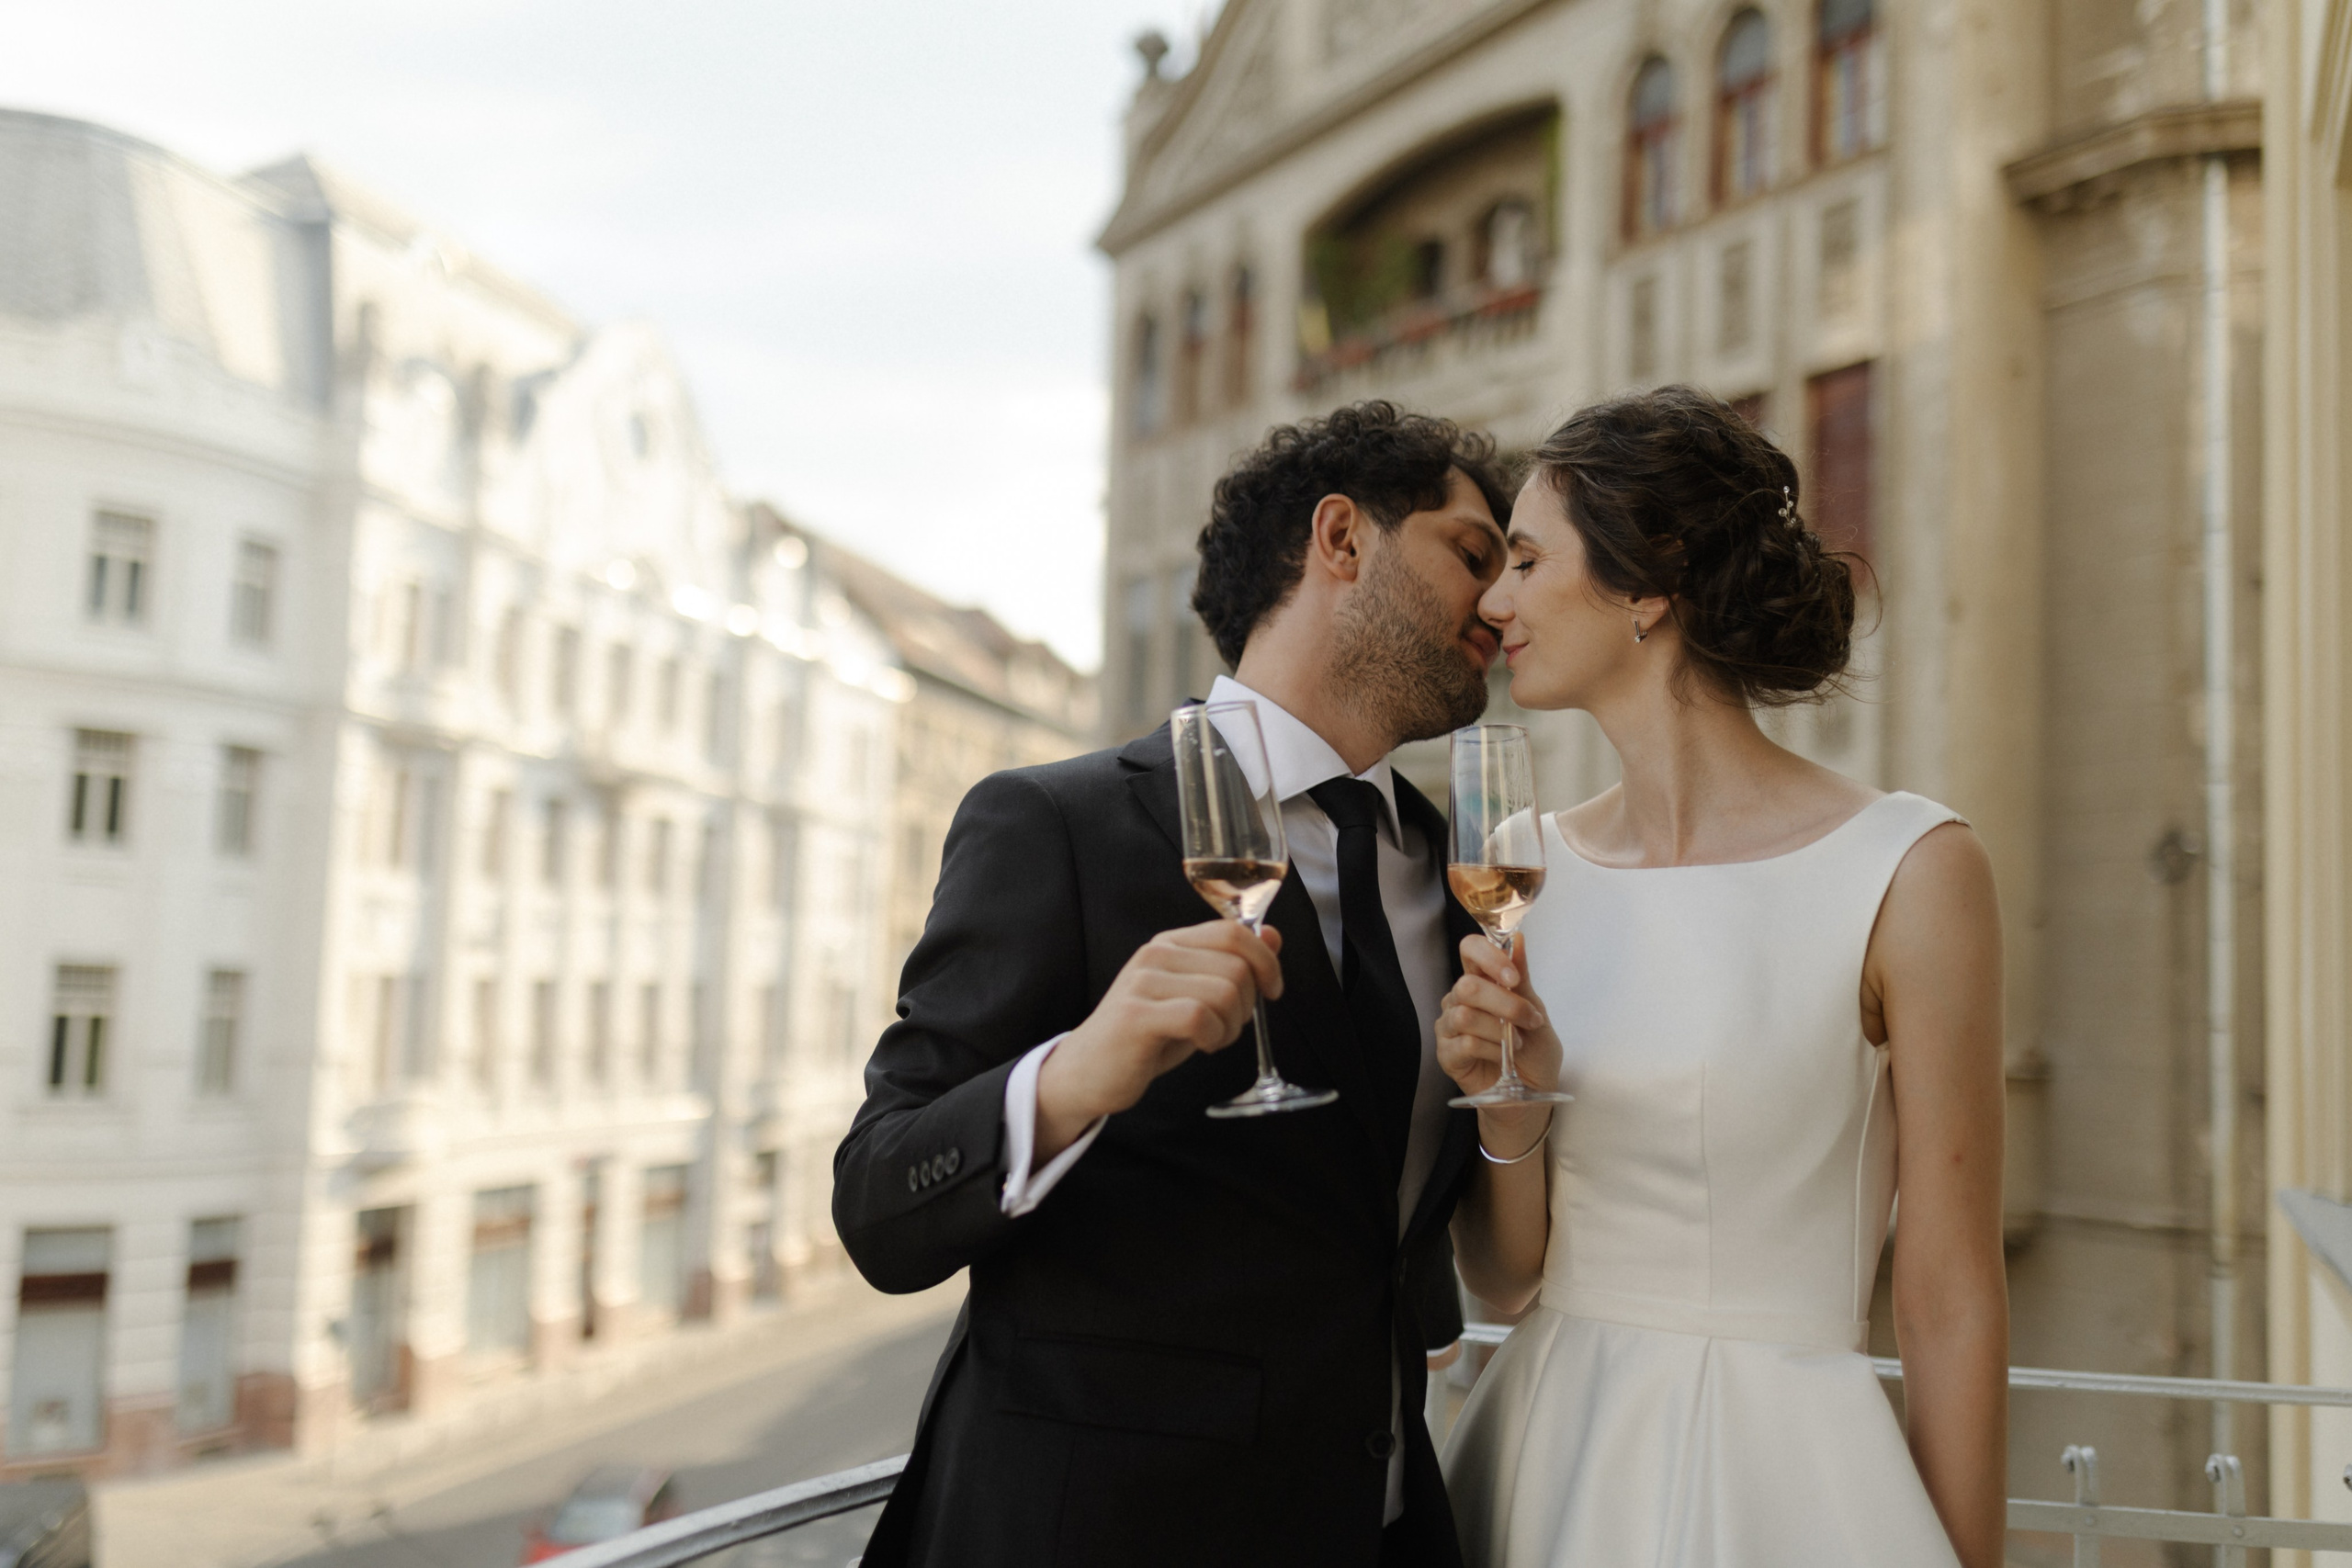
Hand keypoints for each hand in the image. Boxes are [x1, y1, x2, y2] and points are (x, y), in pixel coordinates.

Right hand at [1036, 919, 1285, 1152]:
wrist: (1087, 1072)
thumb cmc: (1146, 1037)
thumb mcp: (1194, 996)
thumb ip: (1231, 965)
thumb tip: (1273, 935)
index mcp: (1170, 943)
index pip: (1234, 932)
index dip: (1266, 961)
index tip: (1273, 991)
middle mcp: (1155, 953)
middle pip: (1236, 967)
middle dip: (1247, 1006)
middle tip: (1225, 1028)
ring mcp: (1143, 981)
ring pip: (1223, 993)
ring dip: (1230, 1027)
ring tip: (1209, 1039)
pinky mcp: (1136, 1015)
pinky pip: (1200, 1017)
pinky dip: (1212, 1037)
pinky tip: (1199, 1045)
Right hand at [1436, 933, 1562, 1142]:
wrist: (1531, 1094)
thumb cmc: (1534, 1051)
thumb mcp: (1536, 1011)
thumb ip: (1523, 979)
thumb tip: (1518, 940)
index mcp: (1481, 981)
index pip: (1469, 949)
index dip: (1488, 956)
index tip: (1513, 977)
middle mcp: (1459, 999)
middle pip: (1467, 986)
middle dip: (1504, 1003)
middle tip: (1529, 1019)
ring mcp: (1450, 1027)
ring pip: (1465, 1015)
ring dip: (1500, 1030)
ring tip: (1518, 1044)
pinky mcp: (1447, 1054)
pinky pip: (1464, 1044)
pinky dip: (1490, 1050)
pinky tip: (1501, 1059)